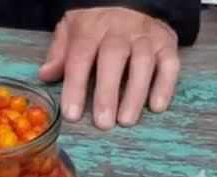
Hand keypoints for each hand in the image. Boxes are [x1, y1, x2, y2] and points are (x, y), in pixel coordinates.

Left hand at [39, 7, 179, 129]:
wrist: (135, 3)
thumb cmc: (98, 26)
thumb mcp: (73, 30)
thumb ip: (60, 52)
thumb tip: (46, 75)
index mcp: (93, 26)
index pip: (81, 54)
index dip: (76, 85)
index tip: (73, 114)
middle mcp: (121, 29)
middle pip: (114, 57)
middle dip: (107, 92)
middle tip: (103, 123)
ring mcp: (146, 36)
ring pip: (143, 62)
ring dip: (135, 93)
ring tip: (127, 121)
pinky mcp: (167, 44)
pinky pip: (170, 64)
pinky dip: (165, 85)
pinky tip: (156, 106)